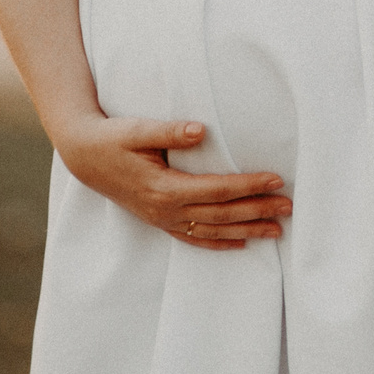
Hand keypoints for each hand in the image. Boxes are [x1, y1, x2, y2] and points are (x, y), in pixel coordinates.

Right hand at [52, 115, 288, 249]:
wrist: (84, 157)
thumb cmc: (113, 139)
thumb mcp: (138, 129)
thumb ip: (170, 131)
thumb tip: (201, 130)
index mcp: (163, 188)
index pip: (217, 190)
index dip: (248, 185)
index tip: (276, 179)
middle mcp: (165, 210)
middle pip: (221, 215)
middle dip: (257, 211)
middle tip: (289, 207)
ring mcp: (162, 219)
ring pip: (212, 231)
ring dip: (246, 230)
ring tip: (277, 230)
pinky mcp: (160, 220)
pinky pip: (194, 238)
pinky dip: (219, 243)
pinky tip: (241, 244)